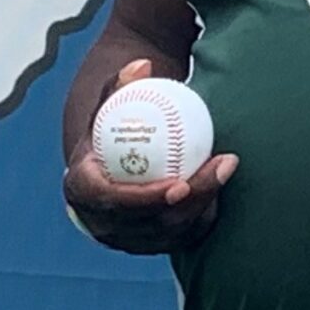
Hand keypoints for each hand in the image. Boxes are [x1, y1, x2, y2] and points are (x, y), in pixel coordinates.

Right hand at [62, 59, 239, 254]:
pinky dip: (205, 211)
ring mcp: (128, 239)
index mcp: (82, 191)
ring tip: (227, 167)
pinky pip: (184, 234)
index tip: (178, 183)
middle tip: (220, 168)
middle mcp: (102, 223)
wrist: (105, 166)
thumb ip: (121, 87)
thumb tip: (142, 64)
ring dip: (205, 201)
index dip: (145, 199)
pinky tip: (223, 184)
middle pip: (152, 220)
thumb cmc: (108, 131)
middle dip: (191, 199)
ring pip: (173, 230)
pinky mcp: (152, 245)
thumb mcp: (108, 109)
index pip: (113, 202)